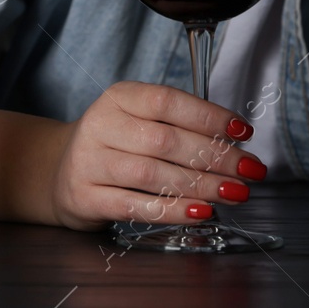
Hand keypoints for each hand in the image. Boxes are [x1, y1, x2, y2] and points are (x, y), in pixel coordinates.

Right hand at [47, 81, 265, 231]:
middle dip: (216, 157)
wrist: (59, 171)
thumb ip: (179, 124)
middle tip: (250, 170)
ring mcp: (90, 162)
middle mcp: (101, 124)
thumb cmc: (114, 143)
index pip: (168, 101)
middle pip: (166, 140)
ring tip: (234, 193)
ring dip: (201, 186)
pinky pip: (136, 206)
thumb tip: (235, 141)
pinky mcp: (86, 197)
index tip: (243, 132)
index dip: (209, 116)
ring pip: (153, 174)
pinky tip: (200, 212)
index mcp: (120, 97)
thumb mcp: (138, 119)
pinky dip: (173, 210)